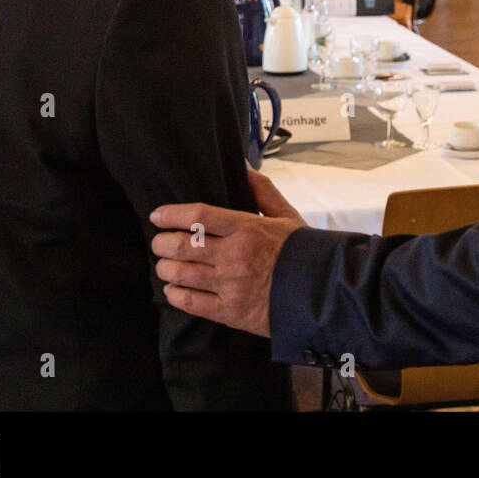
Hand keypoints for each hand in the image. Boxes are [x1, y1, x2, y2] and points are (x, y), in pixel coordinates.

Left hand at [150, 165, 306, 337]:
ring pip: (181, 274)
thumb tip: (242, 165)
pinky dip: (175, 294)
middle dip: (162, 243)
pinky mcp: (230, 312)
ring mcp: (230, 285)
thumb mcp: (285, 215)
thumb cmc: (301, 250)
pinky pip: (190, 302)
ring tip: (166, 265)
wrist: (321, 291)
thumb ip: (262, 189)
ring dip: (166, 268)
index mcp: (247, 228)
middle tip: (160, 242)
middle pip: (183, 245)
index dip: (171, 214)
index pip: (198, 216)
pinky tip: (174, 289)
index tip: (157, 215)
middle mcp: (235, 256)